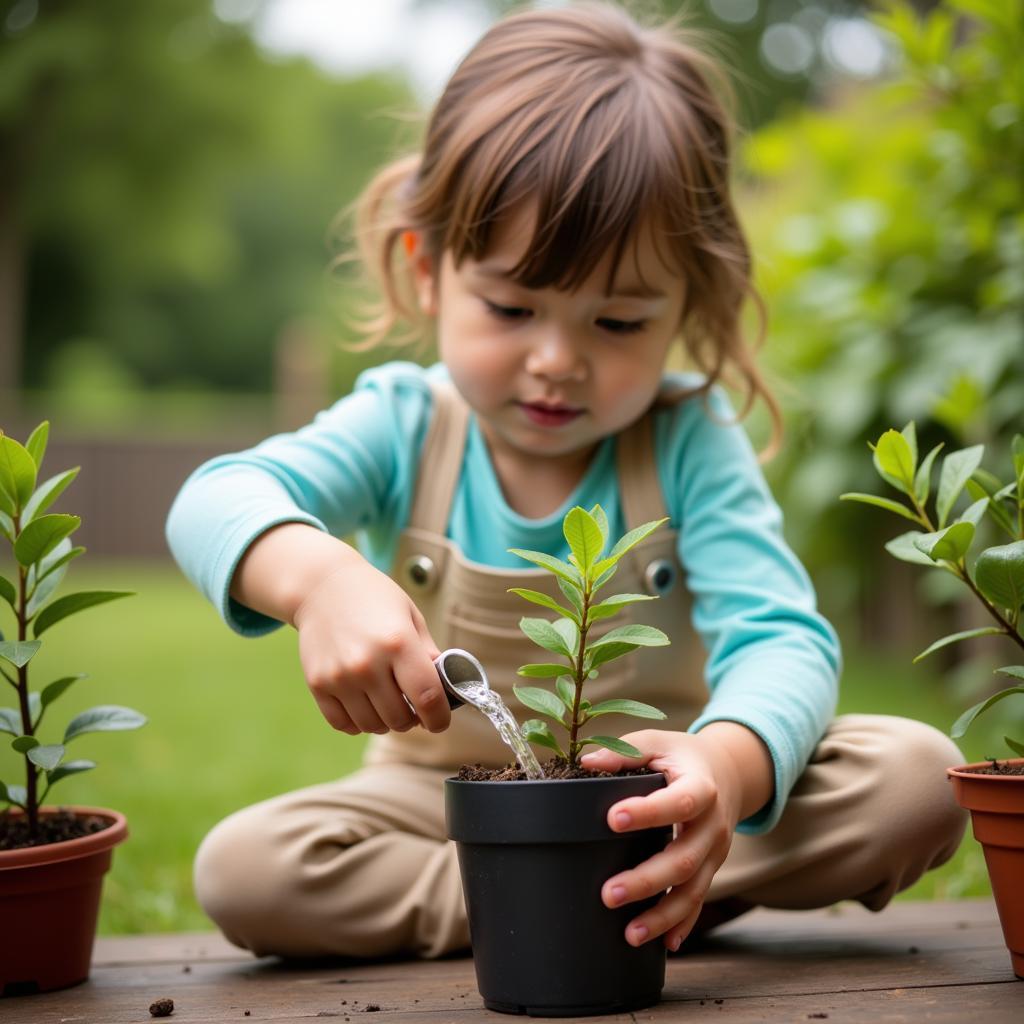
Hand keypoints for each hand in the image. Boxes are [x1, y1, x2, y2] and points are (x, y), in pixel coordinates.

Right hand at [291, 557, 448, 736]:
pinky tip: (365, 706)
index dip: (439, 717)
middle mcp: (367, 663)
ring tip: (388, 704)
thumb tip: (446, 689)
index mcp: (398, 643)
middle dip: (413, 718)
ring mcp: (339, 676)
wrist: (322, 586)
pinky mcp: (317, 684)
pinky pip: (343, 724)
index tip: (440, 721)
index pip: (427, 698)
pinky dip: (358, 723)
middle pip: (400, 718)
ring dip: (386, 722)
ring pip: (372, 725)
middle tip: (412, 706)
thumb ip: (429, 654)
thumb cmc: (374, 598)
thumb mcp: (410, 616)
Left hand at [580, 724, 770, 950]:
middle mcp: (712, 825)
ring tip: (630, 934)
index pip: (679, 802)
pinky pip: (699, 901)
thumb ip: (625, 752)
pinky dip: (683, 924)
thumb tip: (586, 764)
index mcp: (701, 786)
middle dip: (648, 880)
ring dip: (662, 915)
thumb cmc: (682, 756)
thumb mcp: (658, 743)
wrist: (728, 772)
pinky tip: (666, 946)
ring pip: (693, 890)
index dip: (649, 812)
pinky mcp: (711, 869)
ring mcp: (715, 852)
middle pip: (685, 859)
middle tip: (608, 894)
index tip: (612, 818)